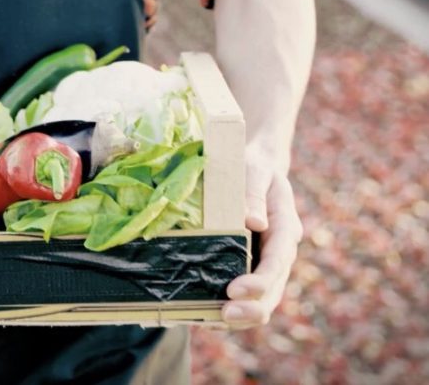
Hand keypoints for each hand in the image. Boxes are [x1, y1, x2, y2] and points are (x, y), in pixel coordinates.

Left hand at [222, 146, 303, 326]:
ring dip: (241, 316)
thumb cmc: (251, 166)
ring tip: (212, 322)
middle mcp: (278, 252)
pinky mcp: (245, 267)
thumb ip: (253, 192)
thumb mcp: (253, 170)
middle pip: (273, 290)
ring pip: (260, 299)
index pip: (278, 261)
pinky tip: (202, 315)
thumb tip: (253, 221)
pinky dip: (226, 308)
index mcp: (285, 228)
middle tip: (223, 315)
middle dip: (252, 309)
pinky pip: (242, 295)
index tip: (235, 290)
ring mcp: (263, 262)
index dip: (260, 281)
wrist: (251, 167)